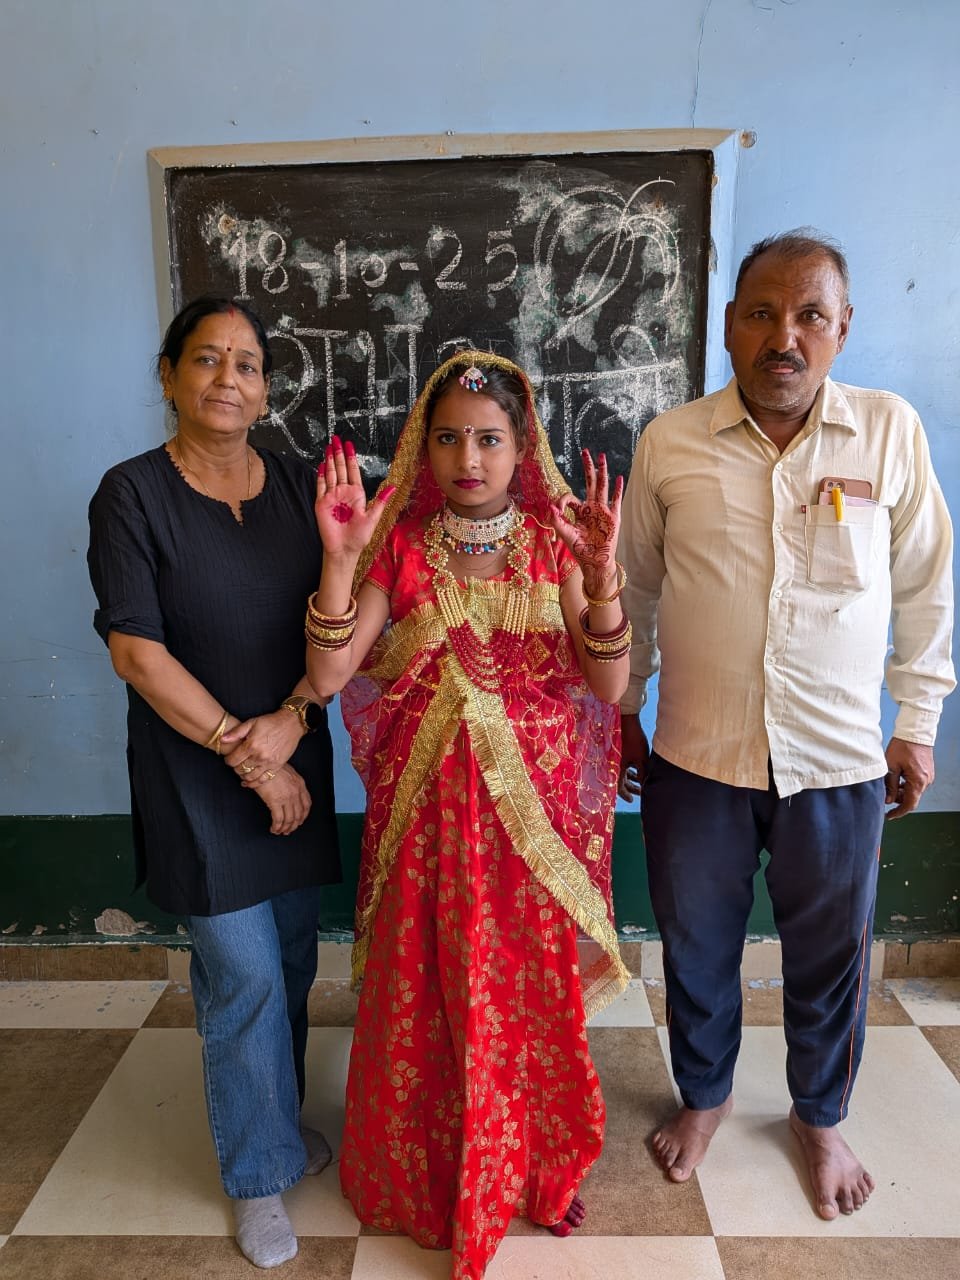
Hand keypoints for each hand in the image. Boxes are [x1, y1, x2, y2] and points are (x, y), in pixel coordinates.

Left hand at [221, 709, 304, 783]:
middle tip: (236, 763)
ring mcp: (269, 763)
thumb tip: (222, 739)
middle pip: (240, 769)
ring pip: (250, 776)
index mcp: (251, 745)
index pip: (233, 760)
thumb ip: (236, 732)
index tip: (229, 758)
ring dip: (243, 775)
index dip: (228, 760)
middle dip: (235, 767)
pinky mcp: (277, 766)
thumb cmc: (271, 722)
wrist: (290, 724)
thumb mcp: (252, 723)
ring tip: (242, 771)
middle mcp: (260, 756)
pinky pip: (263, 780)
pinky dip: (254, 783)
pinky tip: (248, 781)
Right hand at [247, 763, 311, 834]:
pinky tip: (273, 829)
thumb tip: (287, 792)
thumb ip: (291, 782)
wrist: (260, 764)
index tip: (299, 821)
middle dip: (294, 825)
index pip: (307, 804)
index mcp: (300, 784)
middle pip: (299, 814)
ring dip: (285, 828)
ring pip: (289, 819)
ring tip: (280, 832)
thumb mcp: (287, 772)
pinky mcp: (275, 802)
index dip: (303, 816)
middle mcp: (296, 792)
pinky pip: (278, 820)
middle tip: (288, 830)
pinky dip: (277, 827)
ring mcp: (286, 798)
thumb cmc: (270, 766)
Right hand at [314, 435, 394, 557]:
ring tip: (328, 447)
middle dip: (338, 454)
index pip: (353, 471)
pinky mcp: (322, 503)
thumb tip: (393, 487)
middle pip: (340, 469)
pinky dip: (321, 475)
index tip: (349, 444)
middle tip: (336, 439)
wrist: (345, 549)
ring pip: (330, 474)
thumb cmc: (359, 537)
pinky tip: (321, 465)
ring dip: (329, 461)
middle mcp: (343, 492)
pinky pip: (320, 486)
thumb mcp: (373, 518)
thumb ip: (380, 501)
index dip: (351, 458)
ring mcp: (332, 497)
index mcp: (357, 494)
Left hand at [549, 449, 623, 597]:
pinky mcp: (613, 517)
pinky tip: (618, 478)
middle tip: (585, 452)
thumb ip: (557, 519)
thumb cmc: (580, 549)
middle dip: (588, 467)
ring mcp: (604, 511)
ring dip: (602, 471)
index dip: (563, 500)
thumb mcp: (565, 533)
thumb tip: (550, 504)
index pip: (572, 497)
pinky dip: (617, 489)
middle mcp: (592, 508)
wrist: (594, 562)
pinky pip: (616, 500)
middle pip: (591, 483)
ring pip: (603, 486)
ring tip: (602, 456)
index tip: (558, 508)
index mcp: (581, 511)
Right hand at [618, 713, 649, 801]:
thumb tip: (647, 787)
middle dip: (631, 787)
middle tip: (641, 792)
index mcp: (616, 769)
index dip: (626, 795)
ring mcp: (614, 757)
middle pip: (621, 781)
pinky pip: (623, 765)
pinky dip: (630, 769)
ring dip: (632, 778)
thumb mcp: (641, 760)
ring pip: (622, 772)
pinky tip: (638, 769)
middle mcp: (612, 765)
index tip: (633, 801)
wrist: (626, 720)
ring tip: (642, 781)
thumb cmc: (634, 740)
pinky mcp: (617, 751)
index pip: (619, 788)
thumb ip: (643, 775)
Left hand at [883, 737, 934, 818]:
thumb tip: (888, 800)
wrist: (915, 732)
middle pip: (911, 798)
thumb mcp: (891, 766)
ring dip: (902, 792)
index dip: (898, 812)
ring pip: (914, 791)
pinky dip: (907, 785)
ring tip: (889, 784)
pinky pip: (916, 783)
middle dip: (898, 800)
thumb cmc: (903, 746)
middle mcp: (926, 781)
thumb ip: (890, 785)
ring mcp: (928, 776)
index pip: (909, 804)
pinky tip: (897, 779)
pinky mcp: (926, 771)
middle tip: (886, 795)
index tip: (889, 816)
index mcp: (918, 781)